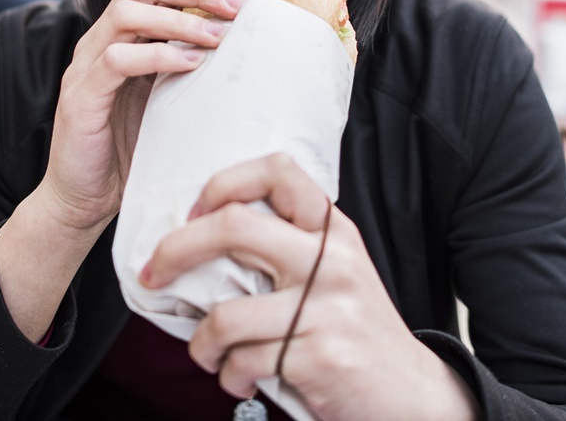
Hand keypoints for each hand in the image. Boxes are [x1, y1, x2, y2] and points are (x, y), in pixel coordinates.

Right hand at [0, 0, 255, 341]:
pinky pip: (115, 60)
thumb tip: (256, 51)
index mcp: (123, 34)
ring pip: (126, 12)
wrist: (83, 201)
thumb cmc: (132, 150)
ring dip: (179, 18)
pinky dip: (157, 55)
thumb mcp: (171, 100)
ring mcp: (85, 65)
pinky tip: (191, 65)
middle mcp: (101, 40)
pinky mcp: (80, 97)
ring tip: (219, 35)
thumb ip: (197, 70)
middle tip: (237, 3)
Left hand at [140, 154, 478, 420]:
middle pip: (233, 226)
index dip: (224, 182)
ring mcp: (326, 308)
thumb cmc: (356, 331)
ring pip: (225, 314)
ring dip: (201, 344)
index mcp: (333, 230)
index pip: (278, 170)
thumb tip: (203, 237)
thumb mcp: (336, 273)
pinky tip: (242, 382)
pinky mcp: (318, 356)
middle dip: (175, 249)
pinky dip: (229, 378)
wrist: (412, 395)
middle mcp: (332, 260)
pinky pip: (243, 362)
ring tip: (210, 355)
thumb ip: (289, 248)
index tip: (195, 212)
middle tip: (153, 274)